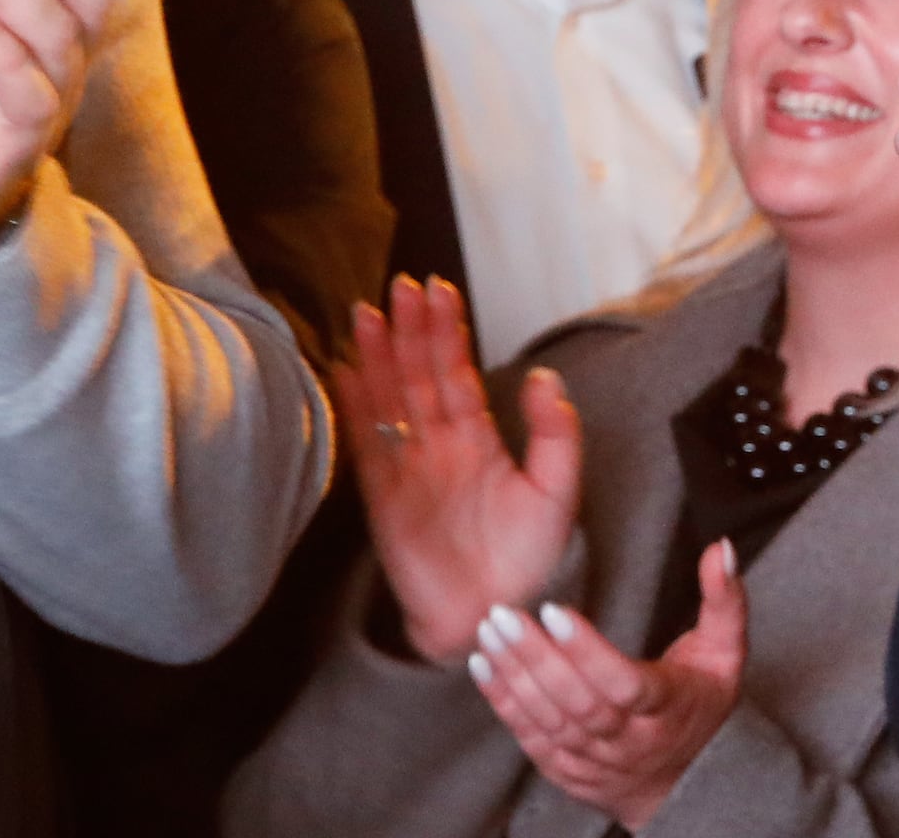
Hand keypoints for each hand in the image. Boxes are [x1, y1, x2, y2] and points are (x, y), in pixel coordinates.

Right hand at [335, 275, 584, 664]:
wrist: (494, 613)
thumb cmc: (528, 558)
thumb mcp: (558, 490)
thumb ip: (556, 434)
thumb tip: (543, 377)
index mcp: (479, 438)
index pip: (457, 372)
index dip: (447, 332)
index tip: (439, 290)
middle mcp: (439, 445)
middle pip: (419, 375)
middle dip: (409, 331)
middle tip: (401, 287)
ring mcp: (408, 468)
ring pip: (388, 400)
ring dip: (376, 358)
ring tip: (366, 315)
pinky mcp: (382, 497)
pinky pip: (365, 445)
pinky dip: (353, 409)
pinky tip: (340, 373)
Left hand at [469, 542, 743, 829]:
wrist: (681, 783)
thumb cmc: (700, 706)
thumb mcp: (726, 654)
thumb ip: (724, 601)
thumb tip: (719, 548)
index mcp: (669, 710)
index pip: (625, 685)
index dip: (588, 652)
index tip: (555, 611)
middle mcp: (631, 742)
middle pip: (579, 703)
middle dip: (537, 658)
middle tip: (505, 616)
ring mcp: (595, 762)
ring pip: (549, 721)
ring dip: (514, 676)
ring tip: (490, 632)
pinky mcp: (565, 771)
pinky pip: (530, 737)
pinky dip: (503, 703)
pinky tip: (485, 665)